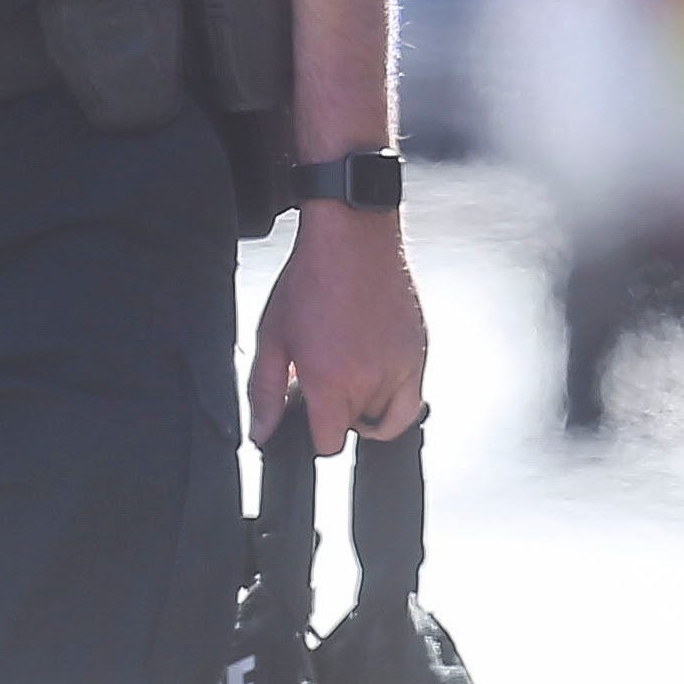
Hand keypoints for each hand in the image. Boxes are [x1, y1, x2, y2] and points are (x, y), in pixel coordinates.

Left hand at [249, 202, 426, 452]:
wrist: (353, 238)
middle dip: (339, 415)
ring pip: (391, 418)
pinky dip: (397, 392)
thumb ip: (264, 392)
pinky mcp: (420, 351)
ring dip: (370, 407)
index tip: (310, 416)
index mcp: (332, 382)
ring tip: (351, 376)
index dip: (315, 436)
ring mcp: (403, 366)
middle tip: (325, 379)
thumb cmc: (312, 279)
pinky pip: (414, 395)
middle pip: (357, 431)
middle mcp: (372, 380)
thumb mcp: (273, 337)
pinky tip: (374, 365)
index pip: (329, 445)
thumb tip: (262, 432)